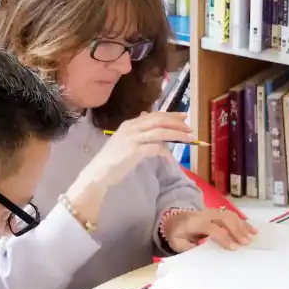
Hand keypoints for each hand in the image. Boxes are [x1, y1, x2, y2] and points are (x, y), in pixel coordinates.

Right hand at [73, 112, 193, 194]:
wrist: (98, 173)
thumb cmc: (113, 160)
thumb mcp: (126, 142)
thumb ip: (140, 134)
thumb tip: (157, 130)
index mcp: (130, 124)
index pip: (154, 115)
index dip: (171, 115)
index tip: (184, 116)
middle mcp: (131, 127)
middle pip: (159, 120)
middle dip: (177, 123)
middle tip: (190, 128)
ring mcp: (132, 138)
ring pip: (160, 132)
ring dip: (177, 134)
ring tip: (189, 139)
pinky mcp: (134, 151)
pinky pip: (156, 148)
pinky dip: (166, 152)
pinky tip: (171, 159)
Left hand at [163, 208, 256, 251]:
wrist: (175, 218)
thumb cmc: (177, 233)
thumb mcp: (177, 242)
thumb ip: (187, 247)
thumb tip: (202, 251)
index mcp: (195, 222)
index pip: (212, 228)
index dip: (223, 237)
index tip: (233, 248)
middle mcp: (206, 214)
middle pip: (225, 218)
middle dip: (236, 230)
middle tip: (246, 243)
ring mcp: (214, 212)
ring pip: (231, 216)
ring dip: (243, 226)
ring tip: (252, 237)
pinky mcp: (219, 213)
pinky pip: (233, 216)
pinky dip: (244, 223)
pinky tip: (253, 230)